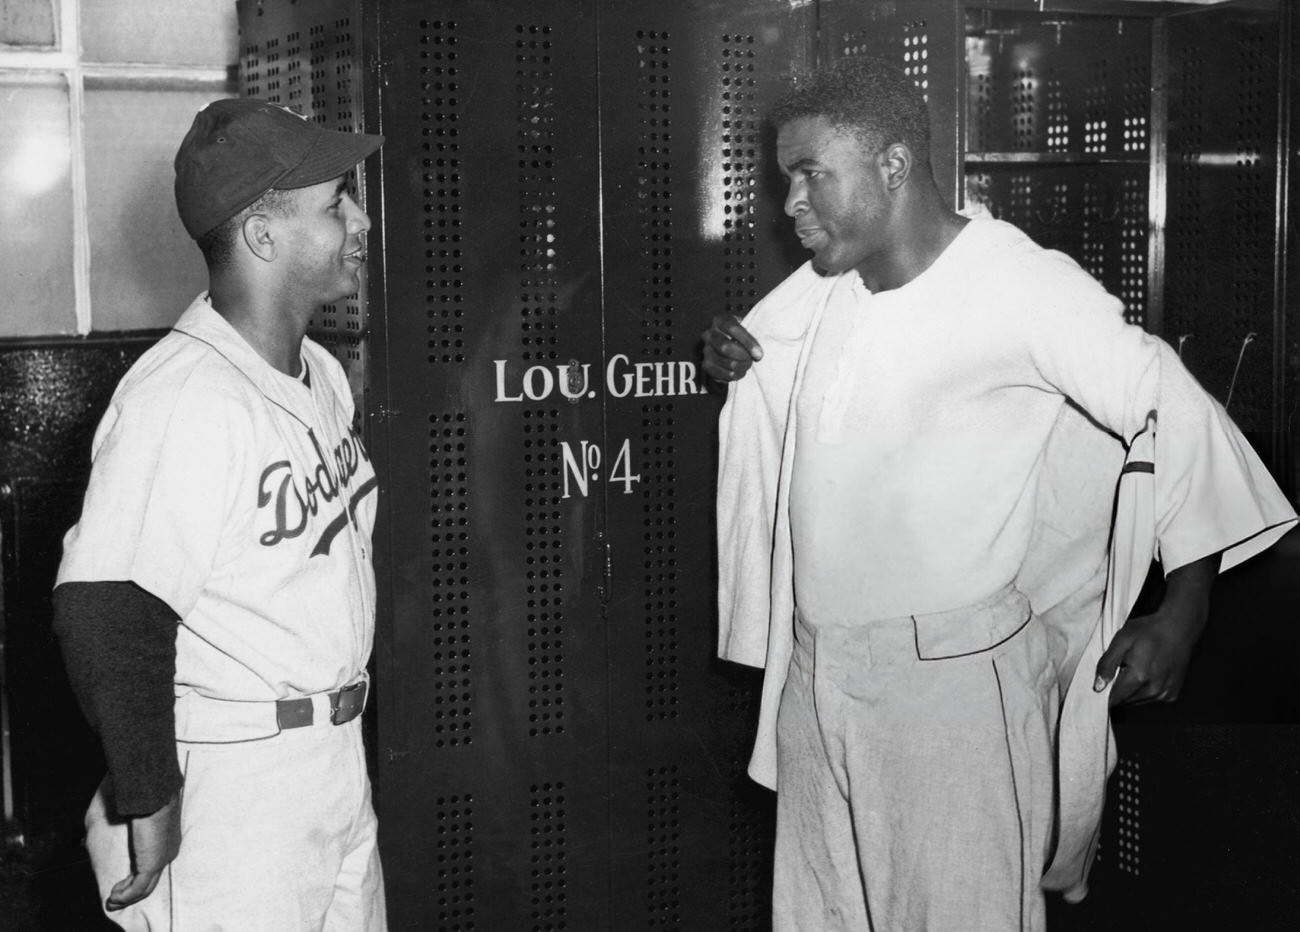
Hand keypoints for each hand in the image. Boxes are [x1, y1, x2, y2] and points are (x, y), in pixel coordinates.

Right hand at [107, 791, 181, 911]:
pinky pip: (139, 887)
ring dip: (127, 897)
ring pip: (145, 886)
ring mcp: (163, 857)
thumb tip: (88, 837)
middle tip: (114, 898)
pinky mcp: (154, 862)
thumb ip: (114, 826)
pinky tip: (114, 897)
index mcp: (165, 839)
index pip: (152, 864)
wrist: (153, 790)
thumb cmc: (140, 796)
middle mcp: (167, 850)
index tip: (121, 883)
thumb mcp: (127, 815)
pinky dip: (126, 895)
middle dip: (131, 891)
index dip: (135, 876)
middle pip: (150, 878)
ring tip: (112, 901)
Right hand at [701, 314, 762, 381]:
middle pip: (725, 347)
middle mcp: (709, 334)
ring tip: (747, 364)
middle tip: (752, 359)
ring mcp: (706, 350)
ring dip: (742, 367)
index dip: (747, 342)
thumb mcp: (745, 325)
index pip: (732, 328)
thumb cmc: (739, 333)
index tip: (759, 354)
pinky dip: (735, 375)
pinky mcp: (706, 365)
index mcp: (719, 320)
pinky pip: (722, 375)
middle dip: (743, 356)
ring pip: (726, 363)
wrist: (725, 340)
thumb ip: (752, 333)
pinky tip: (740, 371)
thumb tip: (757, 353)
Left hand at [1093, 553, 1218, 705]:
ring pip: (1138, 701)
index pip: (1114, 699)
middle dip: (1119, 688)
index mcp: (1139, 677)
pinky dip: (1146, 690)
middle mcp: (1154, 690)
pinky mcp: (1172, 694)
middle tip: (1122, 668)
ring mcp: (1165, 693)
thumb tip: (1098, 686)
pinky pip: (1152, 698)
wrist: (1179, 628)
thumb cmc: (1150, 631)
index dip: (1105, 692)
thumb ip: (1107, 665)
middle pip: (1125, 701)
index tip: (1103, 683)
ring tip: (1137, 668)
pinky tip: (1149, 673)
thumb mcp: (1121, 641)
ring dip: (1132, 690)